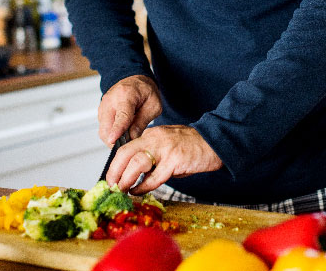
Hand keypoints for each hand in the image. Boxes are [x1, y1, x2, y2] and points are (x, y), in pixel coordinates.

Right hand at [98, 74, 161, 144]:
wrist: (134, 80)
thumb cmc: (145, 90)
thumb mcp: (153, 105)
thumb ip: (142, 121)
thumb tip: (132, 138)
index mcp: (126, 95)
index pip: (121, 116)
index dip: (117, 130)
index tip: (113, 140)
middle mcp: (110, 100)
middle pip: (107, 127)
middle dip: (116, 141)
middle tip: (129, 145)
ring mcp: (103, 106)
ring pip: (103, 130)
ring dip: (113, 139)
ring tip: (127, 138)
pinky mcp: (101, 111)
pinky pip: (103, 128)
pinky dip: (111, 134)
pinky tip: (122, 132)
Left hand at [105, 125, 222, 193]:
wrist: (214, 142)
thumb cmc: (191, 146)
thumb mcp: (167, 144)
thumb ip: (152, 154)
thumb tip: (136, 173)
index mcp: (151, 134)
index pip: (126, 148)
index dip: (115, 164)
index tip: (111, 177)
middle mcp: (155, 139)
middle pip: (125, 153)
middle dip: (114, 171)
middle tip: (111, 185)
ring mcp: (164, 149)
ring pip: (137, 163)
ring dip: (126, 179)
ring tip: (122, 190)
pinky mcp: (175, 160)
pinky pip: (154, 177)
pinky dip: (143, 187)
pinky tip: (139, 191)